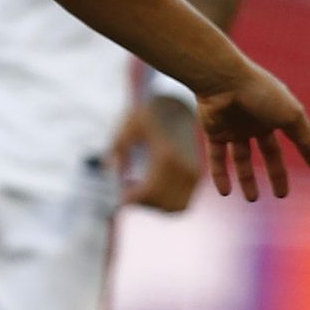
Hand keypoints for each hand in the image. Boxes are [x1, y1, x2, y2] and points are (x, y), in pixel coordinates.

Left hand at [111, 95, 202, 212]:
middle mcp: (185, 168)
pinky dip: (168, 203)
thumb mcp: (128, 125)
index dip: (130, 199)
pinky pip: (184, 200)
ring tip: (139, 191)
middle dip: (141, 203)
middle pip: (161, 204)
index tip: (117, 196)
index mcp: (167, 157)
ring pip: (175, 207)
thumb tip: (111, 172)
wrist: (179, 102)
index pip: (148, 193)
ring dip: (155, 206)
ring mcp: (194, 172)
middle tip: (126, 193)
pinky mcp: (198, 172)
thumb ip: (118, 150)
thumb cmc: (150, 112)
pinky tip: (152, 189)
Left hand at [198, 65, 309, 200]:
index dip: (306, 151)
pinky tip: (226, 193)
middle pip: (269, 152)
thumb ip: (307, 137)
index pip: (296, 136)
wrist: (221, 80)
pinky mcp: (214, 132)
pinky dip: (221, 175)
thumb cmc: (260, 93)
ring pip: (241, 158)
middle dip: (276, 173)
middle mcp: (255, 120)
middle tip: (282, 196)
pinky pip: (216, 157)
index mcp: (277, 113)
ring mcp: (234, 127)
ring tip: (253, 200)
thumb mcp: (290, 116)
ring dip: (247, 179)